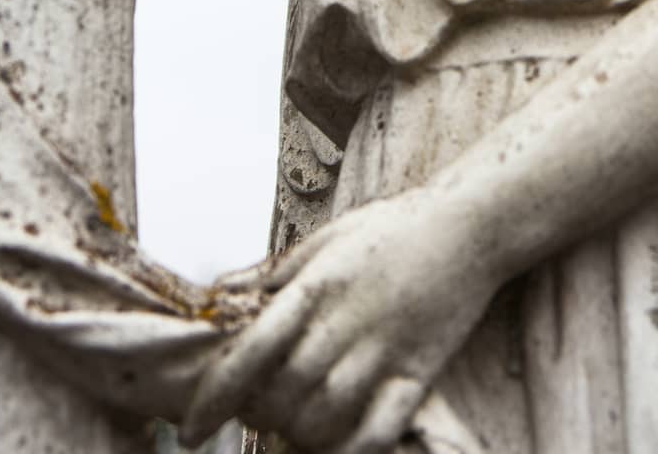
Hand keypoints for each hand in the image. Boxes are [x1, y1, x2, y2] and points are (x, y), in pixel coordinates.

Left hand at [179, 186, 497, 452]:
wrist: (466, 225)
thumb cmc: (390, 229)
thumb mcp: (326, 239)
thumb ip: (272, 273)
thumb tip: (218, 291)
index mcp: (315, 287)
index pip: (251, 351)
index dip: (214, 396)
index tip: (190, 429)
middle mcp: (344, 322)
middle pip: (283, 393)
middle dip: (258, 416)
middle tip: (253, 416)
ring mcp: (383, 351)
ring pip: (323, 417)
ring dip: (298, 434)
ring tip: (291, 428)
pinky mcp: (419, 372)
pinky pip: (379, 432)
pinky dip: (351, 451)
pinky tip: (335, 448)